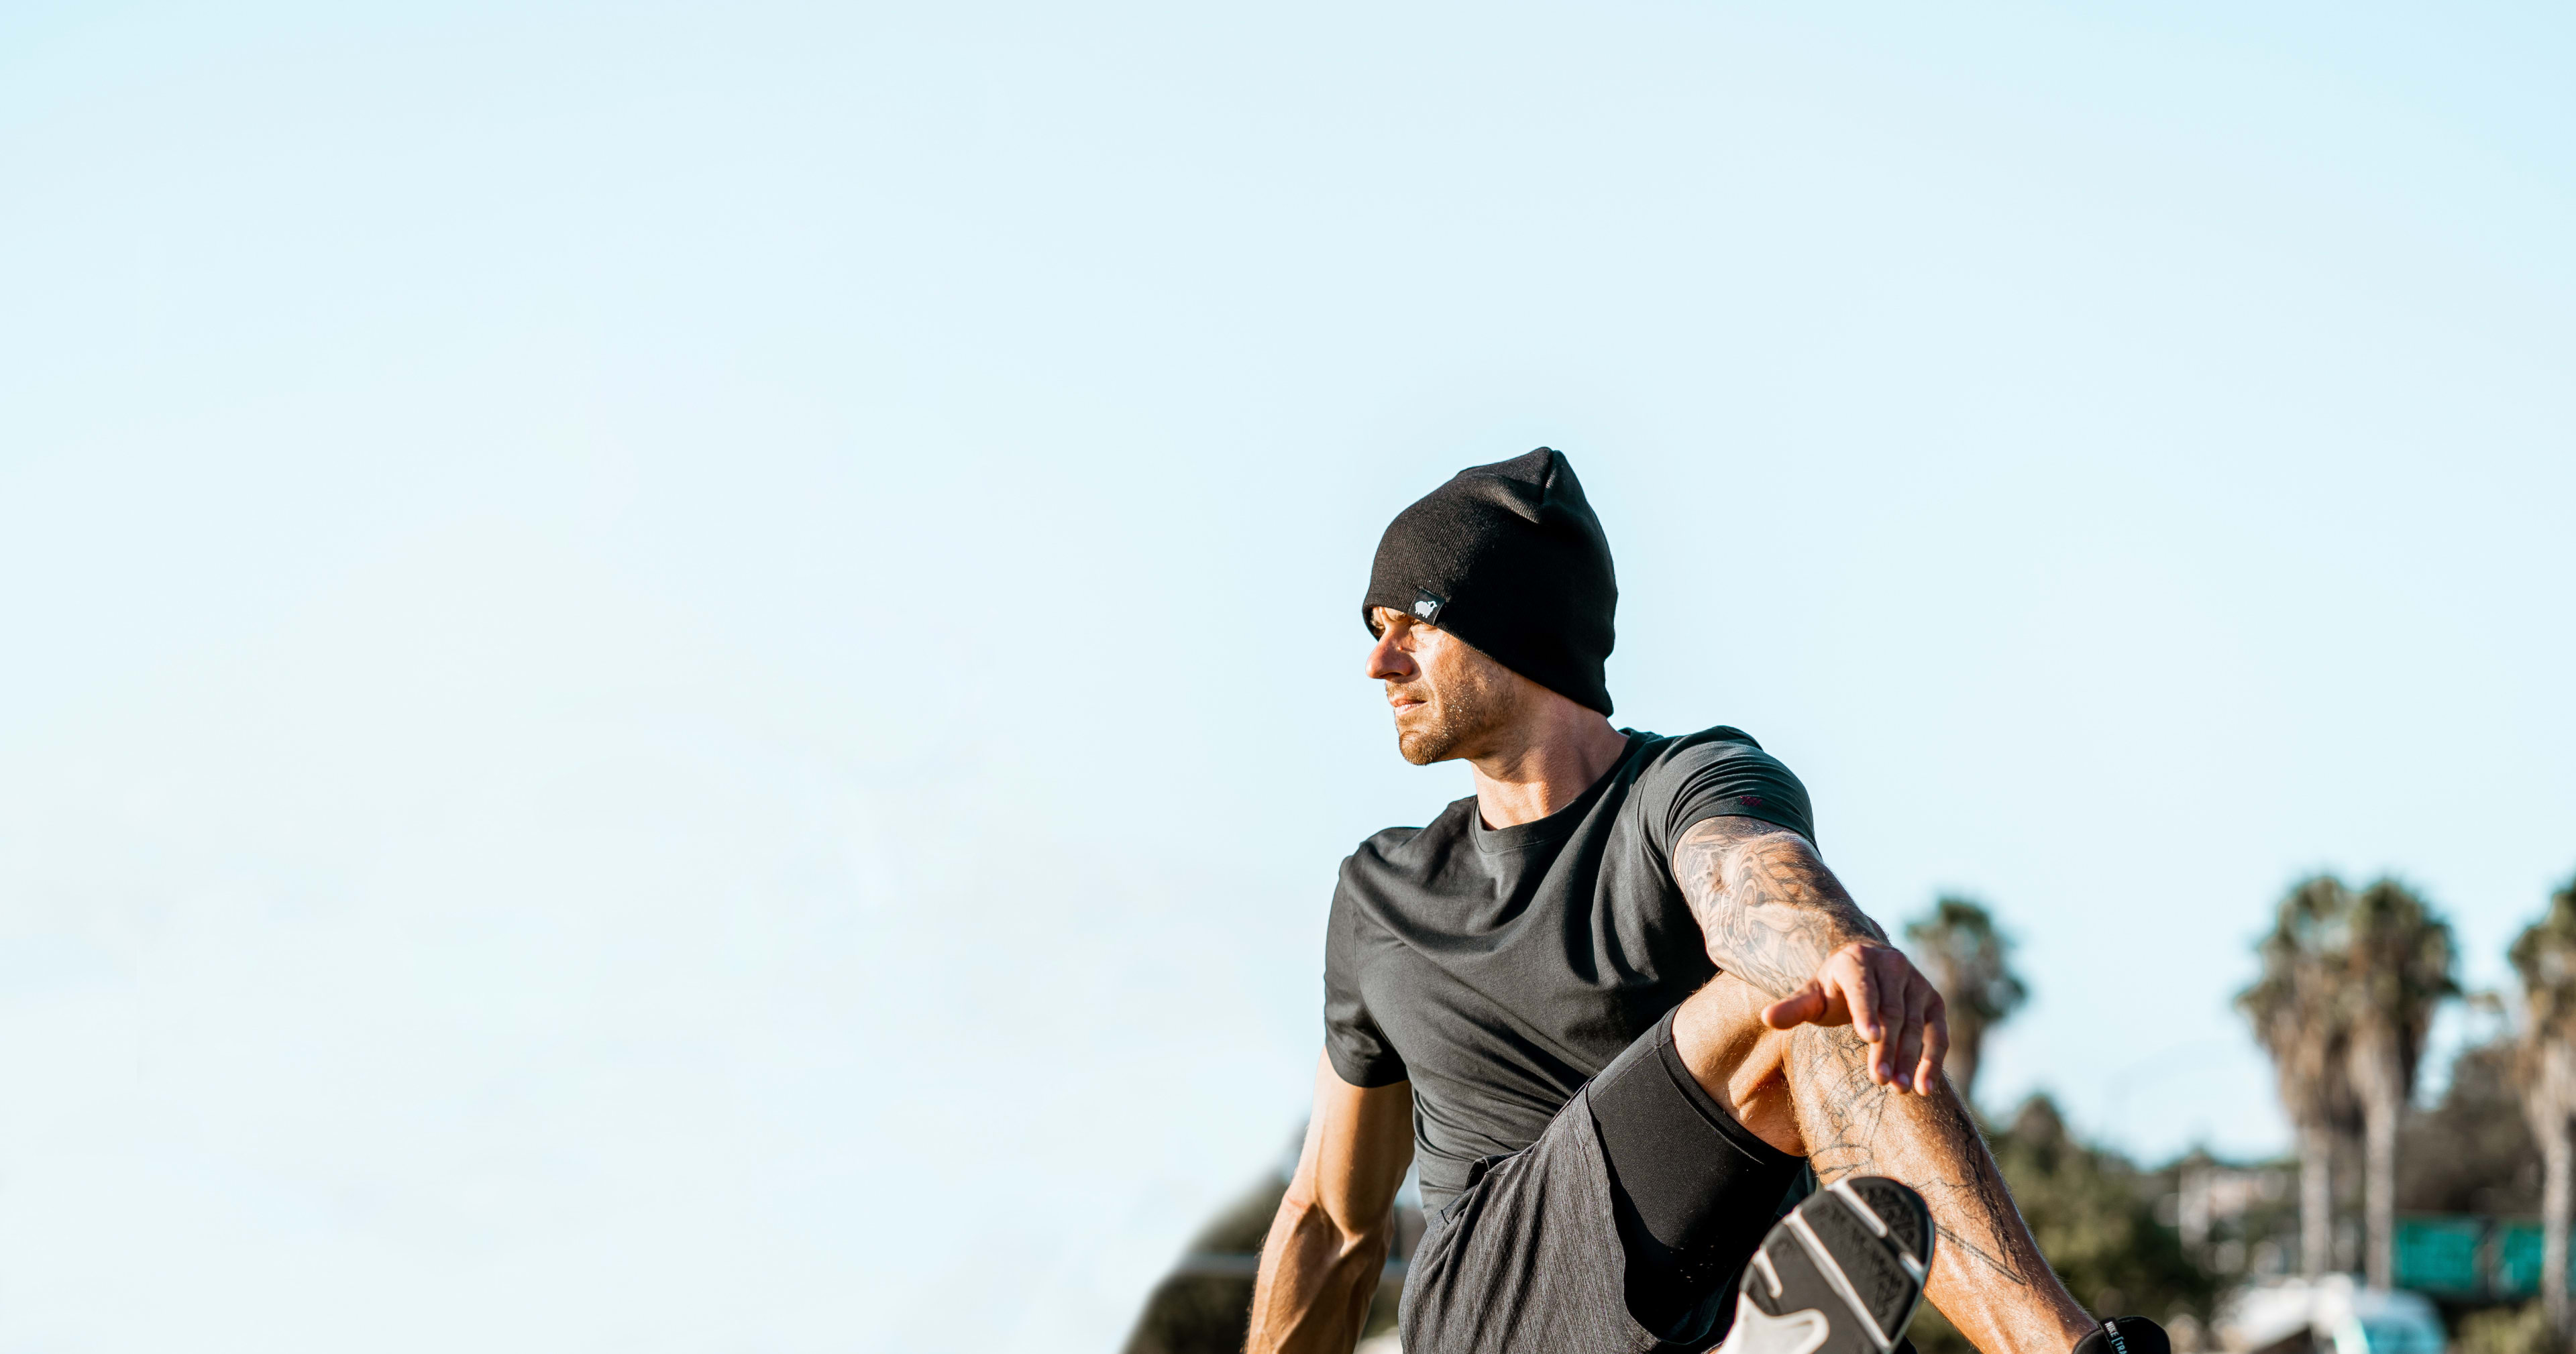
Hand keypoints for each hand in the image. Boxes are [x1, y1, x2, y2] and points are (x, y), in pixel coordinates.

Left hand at [1759, 940, 1948, 1094]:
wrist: (1867, 968)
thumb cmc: (1833, 989)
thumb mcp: (1812, 995)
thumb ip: (1793, 1007)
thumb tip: (1767, 1018)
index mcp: (1856, 960)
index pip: (1863, 988)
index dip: (1865, 1012)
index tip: (1868, 1038)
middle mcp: (1892, 964)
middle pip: (1891, 1012)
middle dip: (1886, 1048)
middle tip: (1879, 1080)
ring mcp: (1916, 982)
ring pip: (1915, 1025)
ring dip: (1909, 1059)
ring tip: (1900, 1089)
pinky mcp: (1934, 1001)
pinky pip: (1937, 1033)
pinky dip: (1933, 1060)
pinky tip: (1925, 1086)